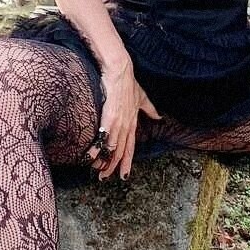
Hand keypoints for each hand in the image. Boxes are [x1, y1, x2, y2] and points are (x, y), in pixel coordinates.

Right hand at [86, 60, 160, 180]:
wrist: (120, 71)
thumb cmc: (129, 83)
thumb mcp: (142, 97)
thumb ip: (149, 109)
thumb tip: (159, 116)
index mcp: (132, 123)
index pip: (130, 147)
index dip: (127, 162)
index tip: (124, 175)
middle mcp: (126, 126)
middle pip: (120, 152)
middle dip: (113, 167)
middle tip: (104, 179)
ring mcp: (118, 122)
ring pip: (112, 148)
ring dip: (104, 162)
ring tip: (97, 172)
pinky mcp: (109, 117)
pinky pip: (104, 137)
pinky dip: (97, 149)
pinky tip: (90, 158)